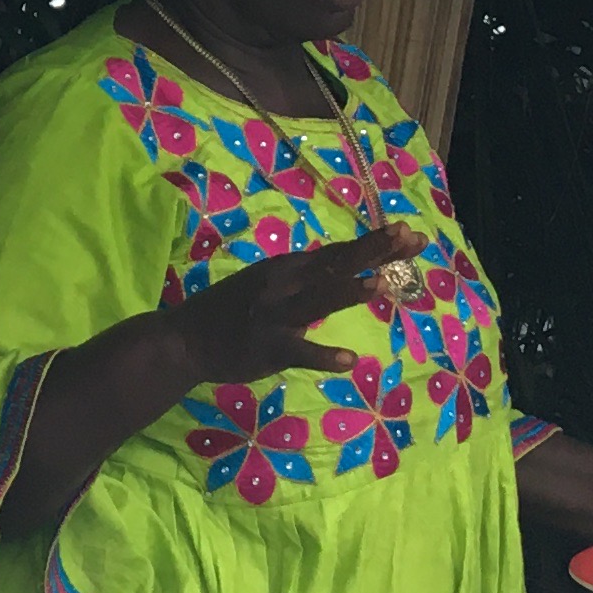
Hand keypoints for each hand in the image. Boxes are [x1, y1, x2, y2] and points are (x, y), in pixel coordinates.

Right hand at [161, 228, 417, 387]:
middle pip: (335, 266)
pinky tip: (349, 360)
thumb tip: (342, 269)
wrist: (183, 340)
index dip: (373, 243)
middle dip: (374, 252)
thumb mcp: (266, 283)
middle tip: (410, 238)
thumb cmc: (228, 310)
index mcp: (286, 268)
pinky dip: (324, 356)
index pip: (337, 252)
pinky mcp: (267, 348)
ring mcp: (275, 316)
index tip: (408, 231)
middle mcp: (283, 284)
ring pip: (318, 301)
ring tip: (379, 282)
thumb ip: (303, 278)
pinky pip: (300, 352)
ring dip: (348, 292)